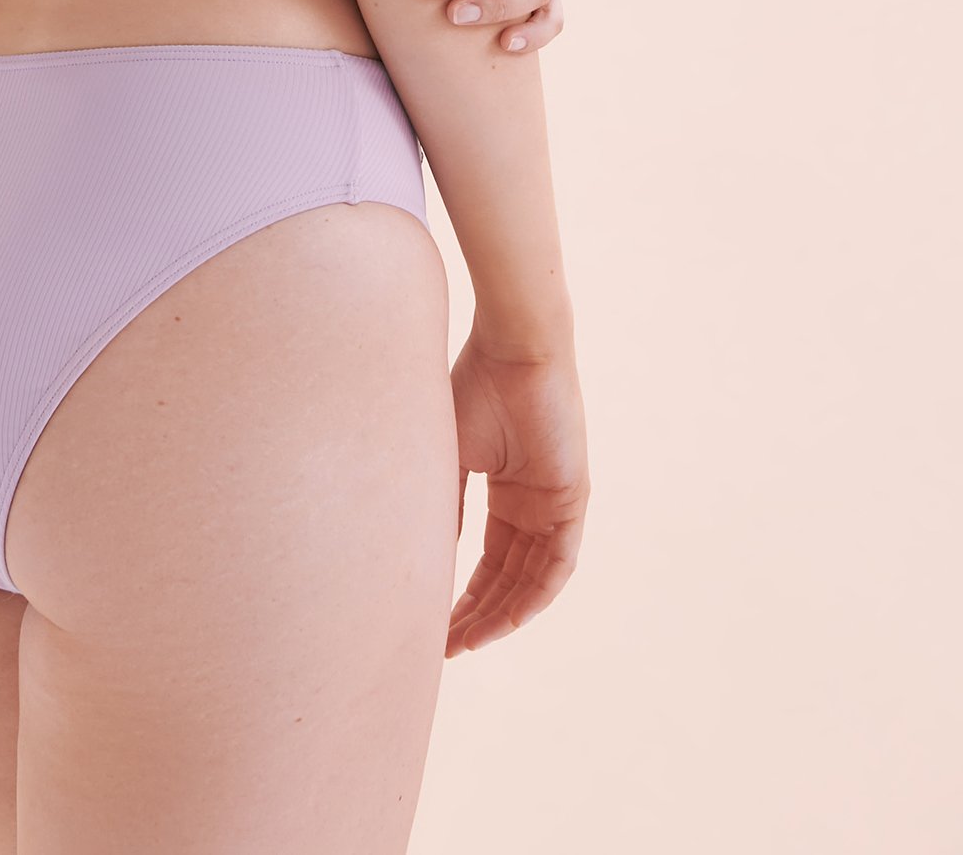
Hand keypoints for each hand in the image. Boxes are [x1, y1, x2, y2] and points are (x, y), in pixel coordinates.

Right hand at [446, 329, 588, 655]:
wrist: (512, 350)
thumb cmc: (473, 387)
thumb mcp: (448, 456)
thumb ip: (444, 507)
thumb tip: (424, 560)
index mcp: (506, 492)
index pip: (488, 560)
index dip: (464, 595)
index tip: (435, 626)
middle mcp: (533, 504)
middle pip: (508, 577)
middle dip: (478, 615)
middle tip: (447, 647)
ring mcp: (556, 504)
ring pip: (532, 579)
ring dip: (502, 614)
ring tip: (468, 642)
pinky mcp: (573, 500)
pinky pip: (557, 564)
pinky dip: (533, 595)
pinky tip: (506, 620)